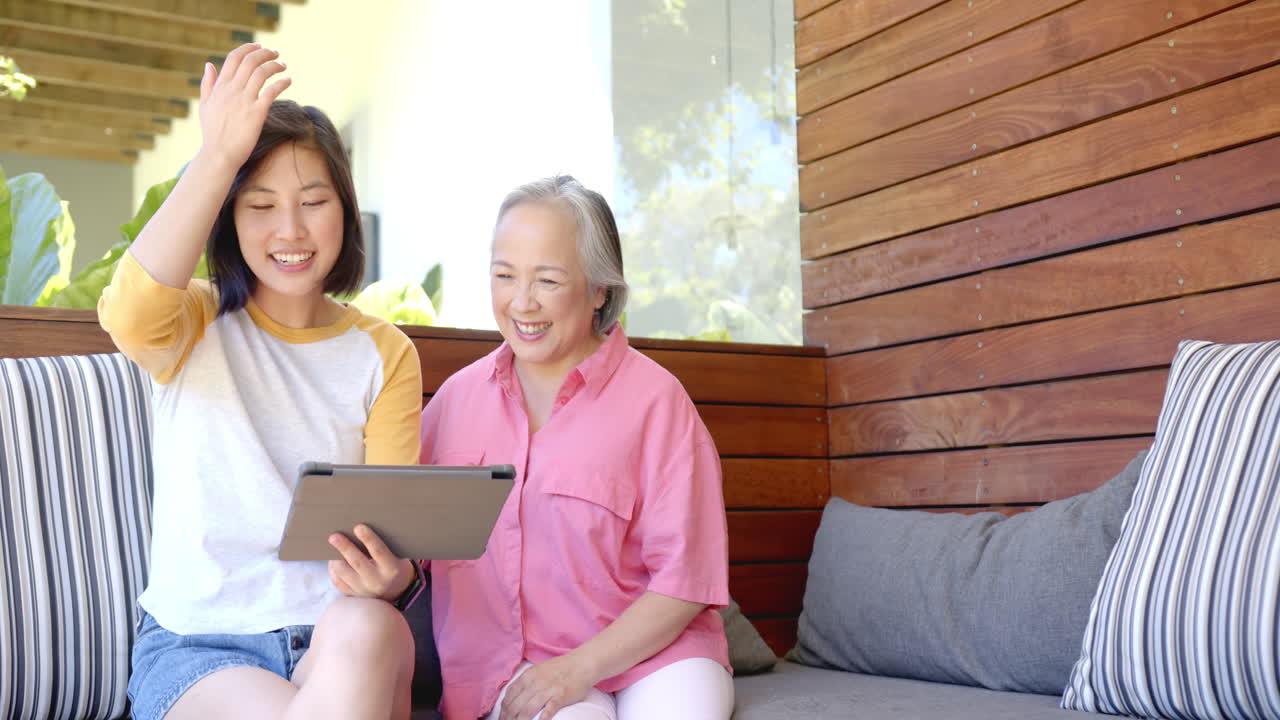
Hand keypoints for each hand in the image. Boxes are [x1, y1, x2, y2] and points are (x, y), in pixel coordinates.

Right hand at [196, 42, 290, 169]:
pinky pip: (271, 92)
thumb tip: (209, 64)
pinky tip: (288, 80)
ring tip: (283, 66)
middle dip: (265, 53)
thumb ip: (208, 84)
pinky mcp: (256, 113)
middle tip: (275, 53)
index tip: (259, 46)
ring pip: (262, 73)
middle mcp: (232, 90)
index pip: (234, 58)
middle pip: (250, 61)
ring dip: (275, 65)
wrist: (219, 154)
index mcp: (220, 87)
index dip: (248, 48)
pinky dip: (282, 83)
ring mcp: (244, 101)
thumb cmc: (212, 132)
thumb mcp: (205, 105)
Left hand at [327, 524, 414, 600]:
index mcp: (391, 569)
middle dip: (345, 547)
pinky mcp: (354, 595)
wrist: (396, 590)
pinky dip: (334, 570)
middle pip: (357, 562)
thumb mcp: (397, 555)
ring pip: (343, 573)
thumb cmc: (395, 564)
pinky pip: (338, 582)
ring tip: (332, 548)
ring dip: (335, 559)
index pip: (379, 551)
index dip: (369, 538)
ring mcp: (364, 590)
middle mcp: (377, 581)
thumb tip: (360, 527)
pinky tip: (334, 561)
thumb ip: (382, 545)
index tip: (358, 527)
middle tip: (334, 536)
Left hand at [500, 655, 596, 719]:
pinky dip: (542, 717)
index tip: (502, 718)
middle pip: (515, 706)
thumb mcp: (537, 670)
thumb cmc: (560, 668)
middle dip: (508, 719)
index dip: (503, 710)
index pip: (509, 696)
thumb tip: (512, 696)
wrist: (582, 663)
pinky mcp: (561, 696)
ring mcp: (548, 689)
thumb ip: (525, 682)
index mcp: (528, 676)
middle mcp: (535, 682)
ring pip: (527, 710)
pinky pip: (549, 709)